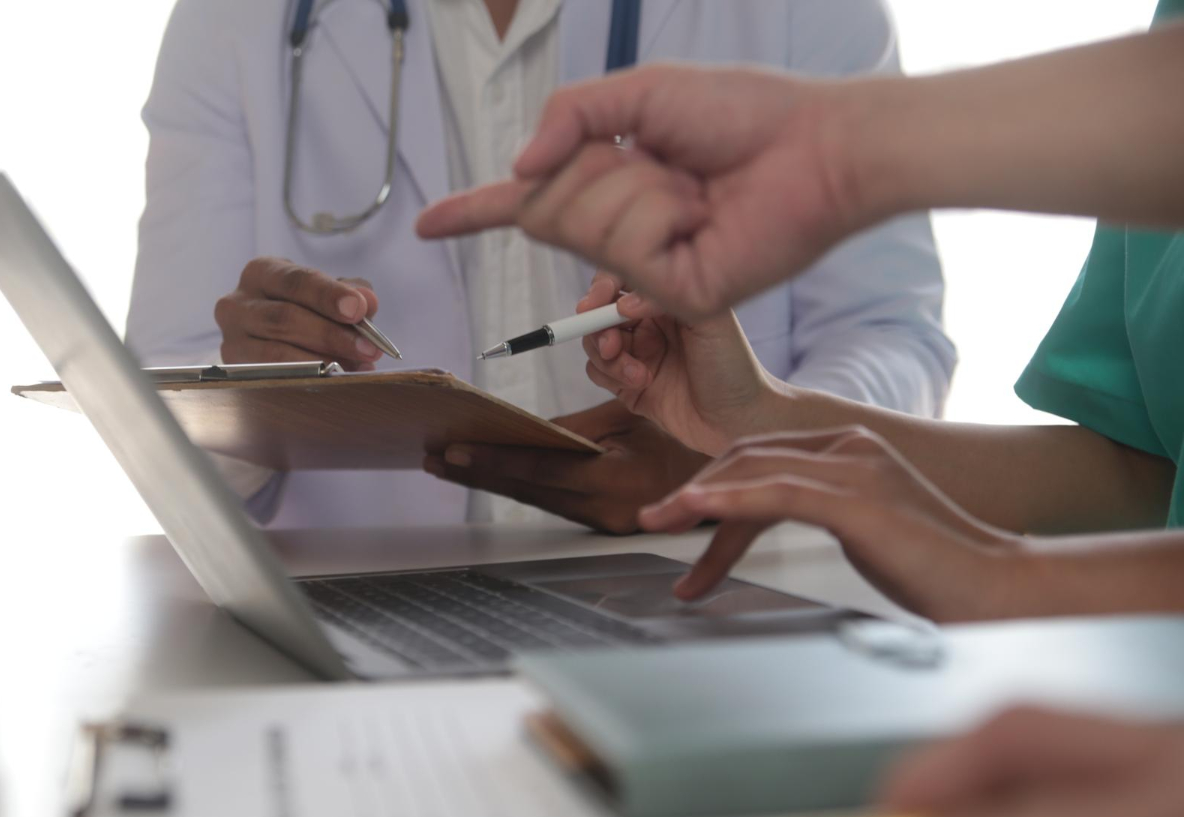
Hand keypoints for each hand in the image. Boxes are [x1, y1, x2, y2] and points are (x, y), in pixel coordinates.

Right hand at [215, 257, 383, 369]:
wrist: (271, 335)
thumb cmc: (303, 308)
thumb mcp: (327, 294)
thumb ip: (350, 294)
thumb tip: (367, 302)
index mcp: (262, 272)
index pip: (295, 281)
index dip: (328, 295)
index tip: (358, 310)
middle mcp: (237, 303)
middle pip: (285, 318)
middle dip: (331, 335)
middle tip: (368, 348)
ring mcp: (232, 339)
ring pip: (276, 353)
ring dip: (321, 362)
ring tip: (357, 368)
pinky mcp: (234, 370)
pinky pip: (271, 378)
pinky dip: (306, 380)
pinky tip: (335, 380)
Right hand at [416, 65, 865, 319]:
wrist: (817, 144)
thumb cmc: (742, 115)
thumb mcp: (641, 94)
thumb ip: (571, 116)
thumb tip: (519, 168)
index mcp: (610, 187)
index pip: (527, 204)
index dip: (473, 211)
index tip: (425, 224)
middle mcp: (622, 235)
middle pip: (543, 211)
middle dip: (587, 168)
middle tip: (656, 159)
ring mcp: (648, 272)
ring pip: (583, 227)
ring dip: (636, 186)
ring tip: (693, 187)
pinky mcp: (677, 295)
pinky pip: (628, 246)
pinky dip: (662, 212)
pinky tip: (703, 214)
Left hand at [422, 400, 707, 534]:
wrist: (713, 489)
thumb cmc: (676, 447)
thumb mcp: (629, 422)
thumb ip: (576, 428)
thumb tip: (526, 430)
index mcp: (614, 481)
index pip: (542, 469)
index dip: (495, 460)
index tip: (455, 451)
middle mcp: (602, 511)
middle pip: (526, 490)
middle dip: (476, 474)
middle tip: (433, 459)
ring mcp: (598, 524)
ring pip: (532, 499)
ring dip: (488, 481)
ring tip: (446, 465)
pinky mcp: (596, 526)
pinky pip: (549, 504)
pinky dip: (516, 486)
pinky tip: (487, 474)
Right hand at [577, 272, 785, 456]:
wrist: (739, 420)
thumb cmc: (733, 367)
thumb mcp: (710, 322)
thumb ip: (666, 302)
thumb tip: (623, 302)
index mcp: (667, 301)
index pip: (622, 282)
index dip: (602, 290)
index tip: (593, 305)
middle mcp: (649, 324)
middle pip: (601, 313)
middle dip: (598, 328)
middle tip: (611, 346)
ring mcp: (638, 354)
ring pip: (596, 343)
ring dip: (608, 358)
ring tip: (639, 374)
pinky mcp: (628, 385)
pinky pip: (598, 372)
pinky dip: (610, 376)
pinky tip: (641, 383)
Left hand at [637, 427, 1026, 621]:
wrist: (998, 588)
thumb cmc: (935, 569)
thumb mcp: (862, 531)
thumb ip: (819, 513)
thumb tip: (765, 528)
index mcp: (851, 449)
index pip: (762, 457)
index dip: (712, 484)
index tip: (675, 516)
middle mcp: (851, 448)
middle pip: (749, 459)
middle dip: (694, 491)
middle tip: (652, 521)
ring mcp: (856, 469)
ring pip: (755, 471)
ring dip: (697, 498)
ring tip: (659, 522)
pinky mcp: (860, 501)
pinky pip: (778, 493)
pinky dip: (730, 500)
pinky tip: (698, 508)